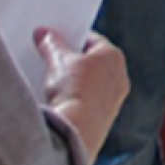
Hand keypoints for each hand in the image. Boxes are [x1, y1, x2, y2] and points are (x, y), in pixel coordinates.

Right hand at [36, 28, 127, 162]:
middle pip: (92, 62)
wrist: (77, 130)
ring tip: (52, 82)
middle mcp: (120, 76)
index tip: (54, 38)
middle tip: (50, 58)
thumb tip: (43, 34)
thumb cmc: (73, 90)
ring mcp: (115, 99)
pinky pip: (90, 103)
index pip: (91, 40)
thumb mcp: (57, 61)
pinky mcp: (106, 118)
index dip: (70, 37)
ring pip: (91, 84)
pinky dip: (77, 100)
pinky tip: (60, 102)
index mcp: (114, 56)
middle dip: (72, 60)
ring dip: (74, 82)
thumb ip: (51, 43)